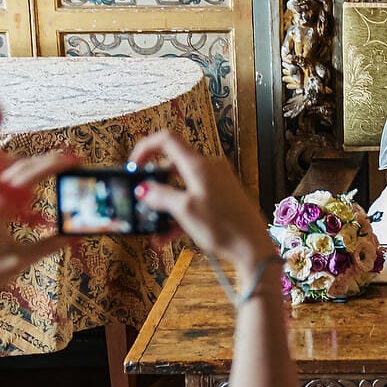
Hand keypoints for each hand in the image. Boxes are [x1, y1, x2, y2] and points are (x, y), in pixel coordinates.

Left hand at [0, 150, 76, 298]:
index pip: (25, 177)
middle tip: (73, 160)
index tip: (72, 161)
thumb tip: (72, 235)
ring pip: (11, 171)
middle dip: (47, 160)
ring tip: (58, 166)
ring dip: (35, 165)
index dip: (50, 166)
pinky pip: (5, 182)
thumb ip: (46, 246)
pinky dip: (24, 176)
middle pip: (19, 167)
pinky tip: (36, 182)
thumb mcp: (17, 261)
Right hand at [129, 130, 271, 266]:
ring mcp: (216, 183)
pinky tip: (168, 235)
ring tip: (153, 227)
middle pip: (172, 166)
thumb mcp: (185, 210)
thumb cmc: (224, 226)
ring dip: (165, 205)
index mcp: (199, 165)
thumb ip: (161, 196)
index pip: (167, 140)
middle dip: (154, 185)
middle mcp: (209, 169)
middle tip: (141, 201)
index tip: (133, 167)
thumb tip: (144, 189)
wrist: (253, 246)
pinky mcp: (221, 197)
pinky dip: (180, 213)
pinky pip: (194, 199)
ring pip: (182, 187)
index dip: (145, 148)